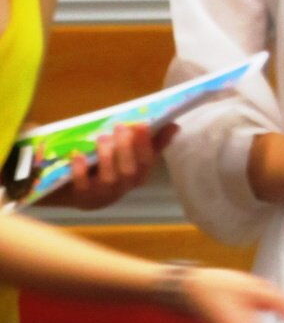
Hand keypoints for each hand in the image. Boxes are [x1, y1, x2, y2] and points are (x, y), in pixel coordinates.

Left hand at [52, 121, 175, 209]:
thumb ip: (150, 142)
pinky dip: (80, 169)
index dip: (145, 143)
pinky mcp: (81, 198)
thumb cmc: (104, 167)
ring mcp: (102, 194)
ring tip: (102, 137)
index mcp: (137, 176)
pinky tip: (78, 154)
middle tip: (120, 126)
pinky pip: (82, 185)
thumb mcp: (127, 154)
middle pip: (130, 171)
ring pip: (110, 178)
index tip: (141, 124)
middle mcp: (123, 187)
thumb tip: (174, 126)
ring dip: (107, 156)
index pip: (147, 161)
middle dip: (126, 148)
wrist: (70, 190)